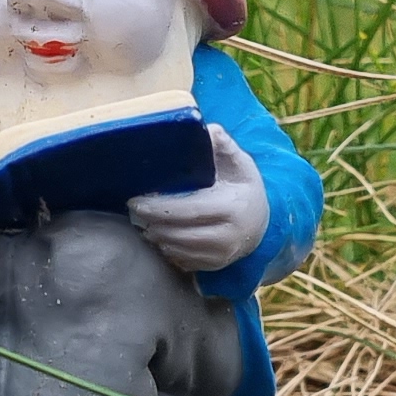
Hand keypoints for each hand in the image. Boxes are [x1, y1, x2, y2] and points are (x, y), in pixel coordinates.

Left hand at [127, 127, 269, 272]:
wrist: (262, 224)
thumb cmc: (244, 187)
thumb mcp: (240, 163)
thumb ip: (223, 144)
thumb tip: (206, 128)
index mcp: (232, 208)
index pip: (189, 210)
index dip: (159, 207)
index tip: (136, 200)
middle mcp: (228, 237)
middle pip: (177, 233)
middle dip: (150, 222)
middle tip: (133, 210)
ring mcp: (220, 256)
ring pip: (176, 249)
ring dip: (154, 235)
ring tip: (141, 221)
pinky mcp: (212, 266)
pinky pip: (180, 261)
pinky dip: (165, 248)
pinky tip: (158, 234)